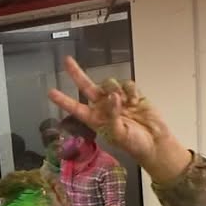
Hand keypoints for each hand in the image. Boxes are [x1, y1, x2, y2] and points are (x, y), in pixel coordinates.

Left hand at [48, 57, 190, 182]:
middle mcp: (103, 107)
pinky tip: (136, 102)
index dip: (64, 100)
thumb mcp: (119, 134)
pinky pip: (127, 84)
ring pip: (109, 83)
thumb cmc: (134, 144)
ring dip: (115, 88)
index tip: (51, 92)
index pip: (76, 108)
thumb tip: (113, 97)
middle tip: (67, 61)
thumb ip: (113, 115)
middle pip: (87, 86)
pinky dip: (131, 91)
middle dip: (77, 73)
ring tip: (127, 103)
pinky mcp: (132, 94)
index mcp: (95, 119)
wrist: (155, 141)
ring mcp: (118, 99)